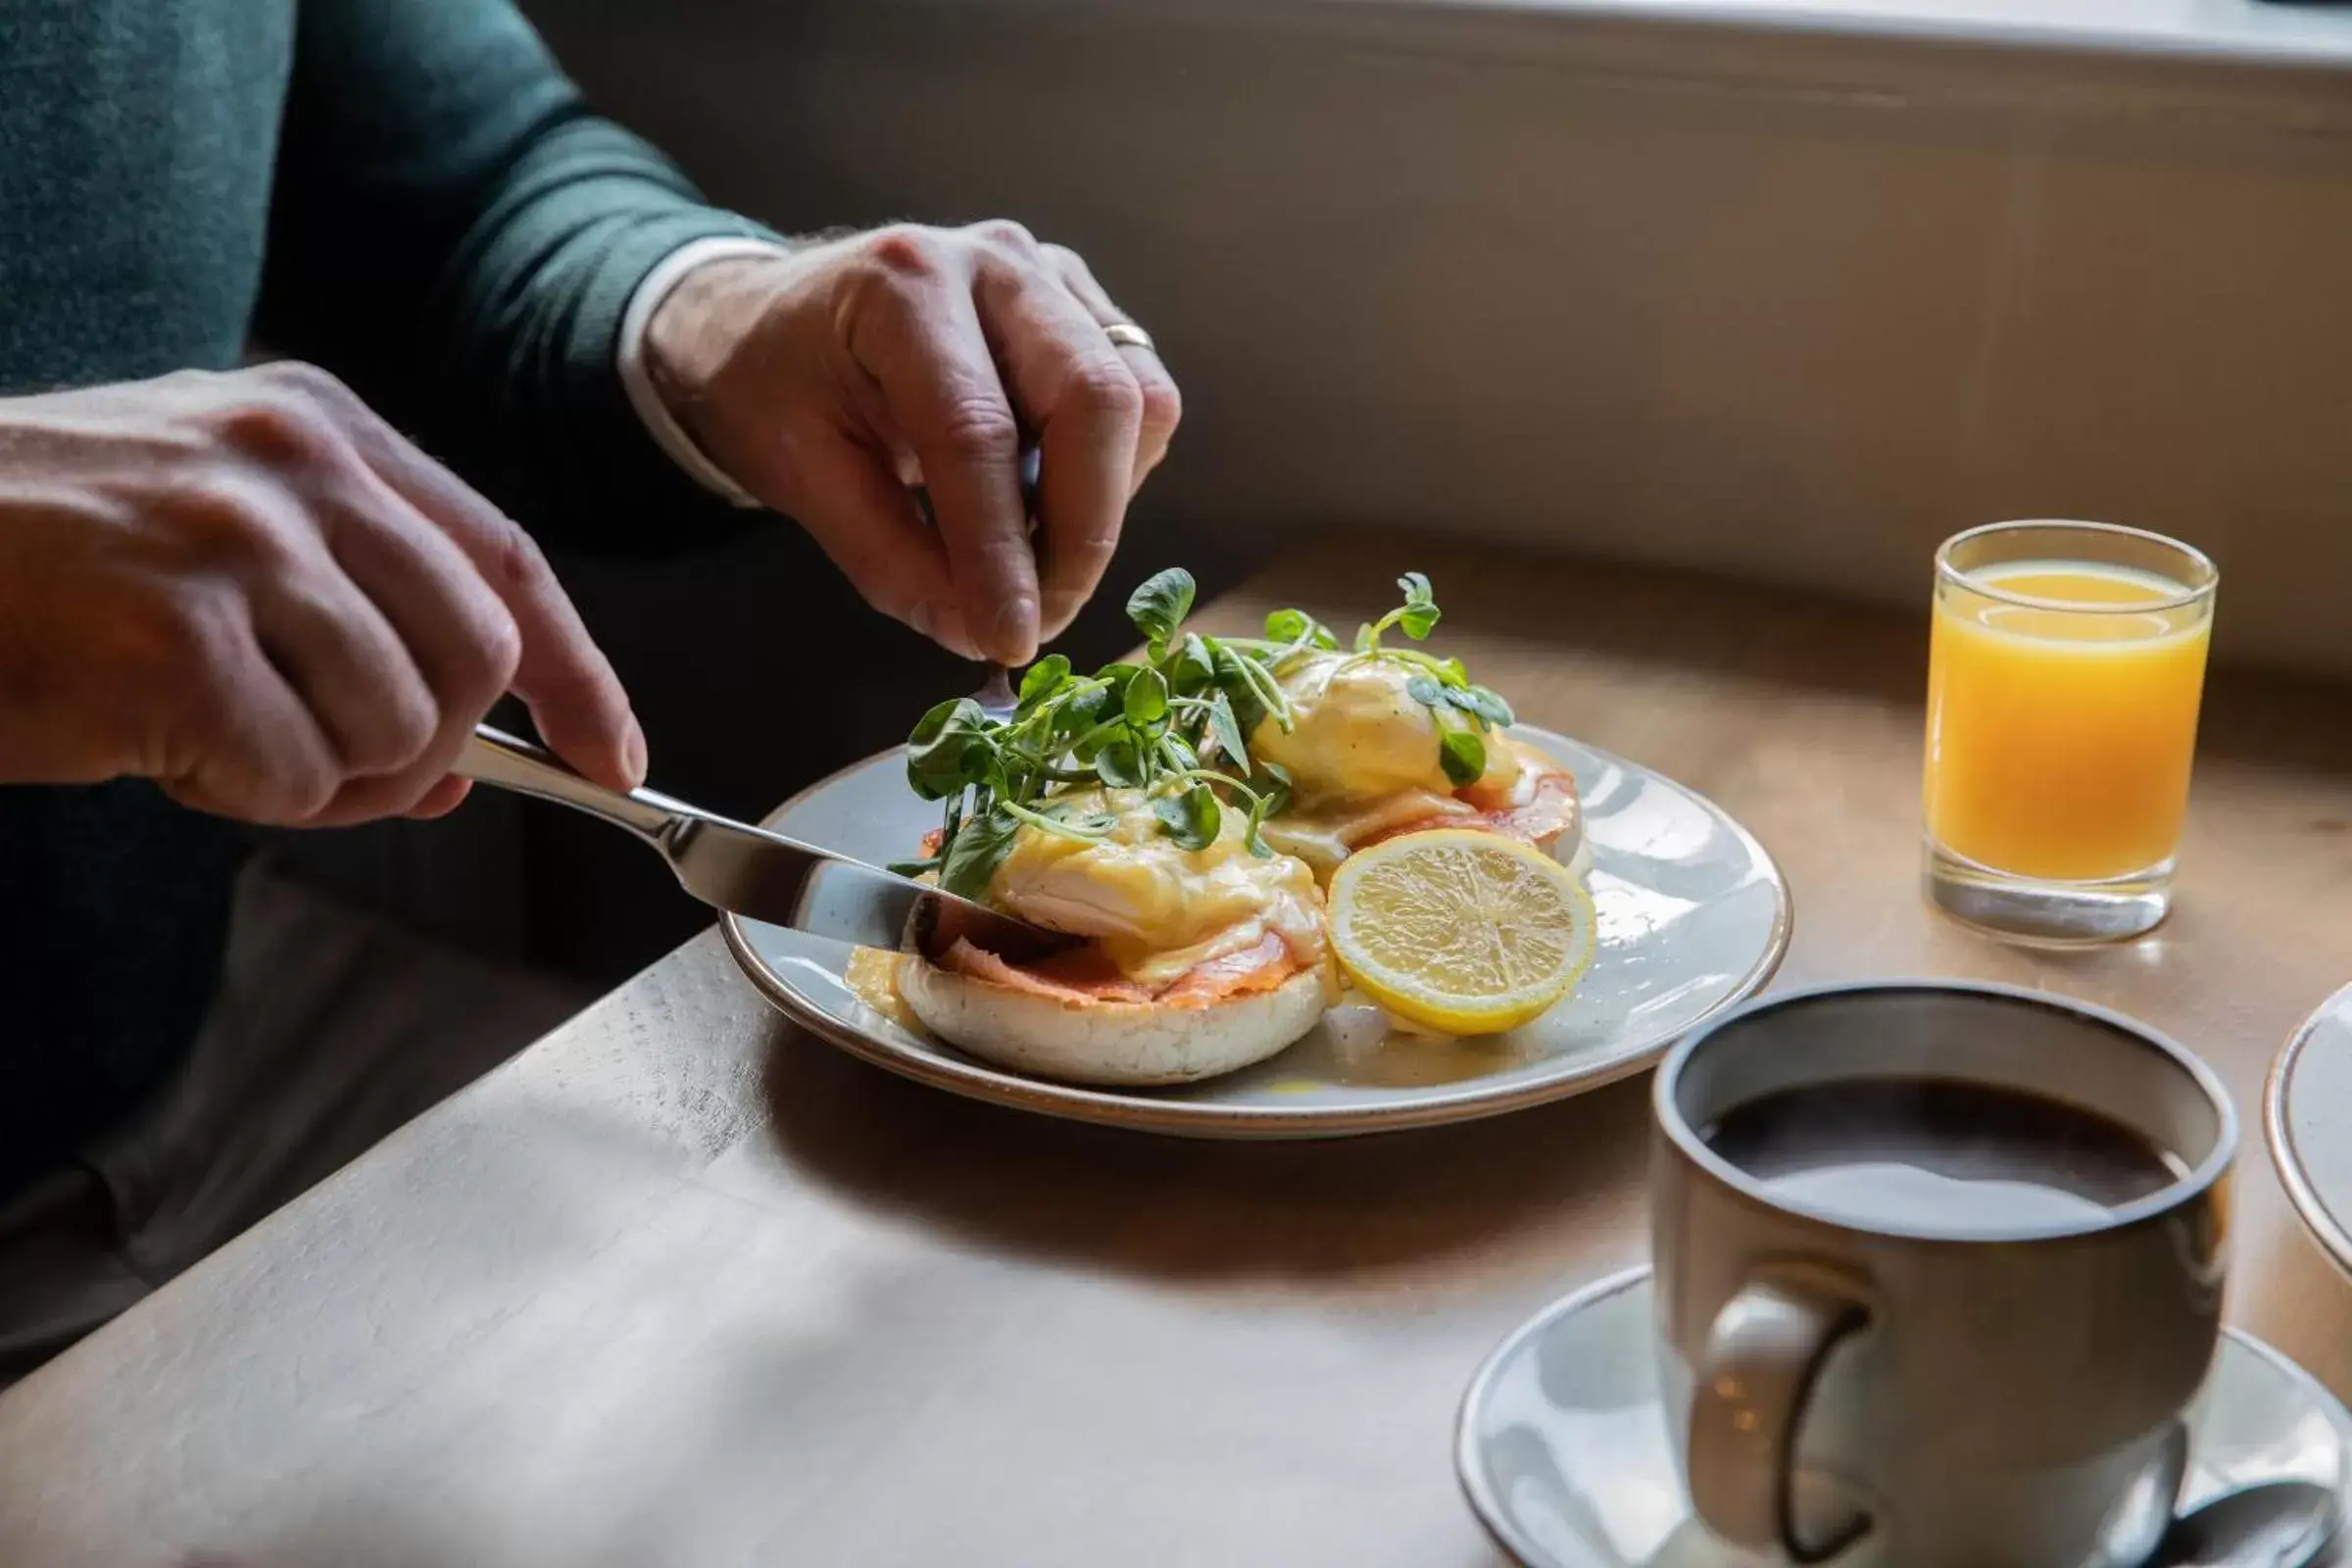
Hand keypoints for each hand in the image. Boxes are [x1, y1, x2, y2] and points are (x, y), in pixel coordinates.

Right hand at [0, 363, 640, 825]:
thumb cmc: (38, 562)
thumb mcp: (216, 545)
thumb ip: (359, 629)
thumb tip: (462, 769)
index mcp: (320, 427)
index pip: (506, 557)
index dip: (577, 670)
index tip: (615, 752)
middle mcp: (295, 469)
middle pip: (474, 659)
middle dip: (424, 743)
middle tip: (322, 756)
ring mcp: (238, 548)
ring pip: (400, 731)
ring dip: (324, 773)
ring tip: (214, 733)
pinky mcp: (180, 643)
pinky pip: (298, 778)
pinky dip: (246, 795)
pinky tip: (164, 747)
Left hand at [642, 222, 1182, 665]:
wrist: (771, 321)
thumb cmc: (775, 391)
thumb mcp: (802, 480)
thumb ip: (891, 561)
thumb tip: (984, 637)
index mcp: (903, 287)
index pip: (978, 433)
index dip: (1003, 550)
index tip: (1010, 640)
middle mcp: (994, 263)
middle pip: (1095, 398)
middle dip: (1083, 532)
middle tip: (1040, 618)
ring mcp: (1050, 275)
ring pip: (1140, 399)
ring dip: (1105, 505)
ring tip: (1035, 561)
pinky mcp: (1083, 305)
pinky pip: (1141, 398)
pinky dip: (1111, 473)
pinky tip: (1045, 504)